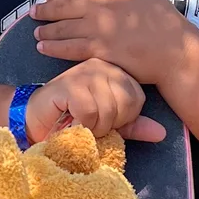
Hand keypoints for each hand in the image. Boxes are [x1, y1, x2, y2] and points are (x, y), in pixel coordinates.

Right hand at [26, 61, 165, 143]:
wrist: (36, 122)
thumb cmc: (73, 120)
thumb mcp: (109, 123)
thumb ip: (135, 125)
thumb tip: (162, 133)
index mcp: (114, 71)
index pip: (137, 98)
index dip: (124, 118)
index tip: (104, 120)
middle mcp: (101, 66)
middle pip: (126, 103)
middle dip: (110, 123)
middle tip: (91, 123)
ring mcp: (83, 72)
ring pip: (108, 109)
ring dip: (94, 127)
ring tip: (80, 123)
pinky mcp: (68, 84)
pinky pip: (89, 112)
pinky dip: (81, 125)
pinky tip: (70, 122)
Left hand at [33, 0, 192, 86]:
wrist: (175, 51)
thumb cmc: (166, 22)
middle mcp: (100, 7)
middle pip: (63, 6)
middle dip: (45, 9)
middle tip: (34, 13)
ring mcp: (98, 28)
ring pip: (62, 27)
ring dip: (46, 30)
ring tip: (36, 34)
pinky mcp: (98, 50)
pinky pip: (68, 47)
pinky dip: (52, 47)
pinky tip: (43, 48)